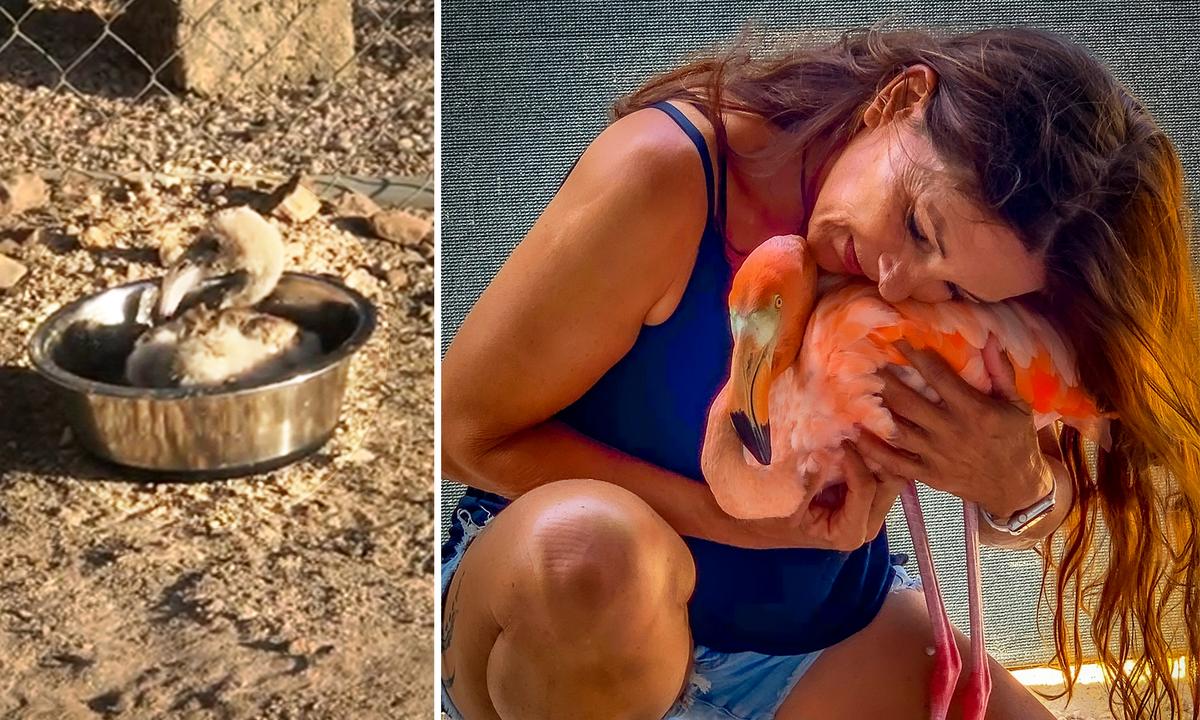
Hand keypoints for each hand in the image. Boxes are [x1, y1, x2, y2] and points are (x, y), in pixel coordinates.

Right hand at [719, 443, 904, 551]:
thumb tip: (829, 446)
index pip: (867, 488)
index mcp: (849, 532)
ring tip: (857, 424)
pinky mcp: (864, 492)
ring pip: (890, 470)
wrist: (757, 520)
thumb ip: (810, 479)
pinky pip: (878, 466)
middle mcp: (867, 522)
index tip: (837, 438)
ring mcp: (869, 507)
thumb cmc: (767, 514)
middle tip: (855, 425)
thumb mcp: (785, 499)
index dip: (855, 460)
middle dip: (876, 452)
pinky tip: (855, 430)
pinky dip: (869, 449)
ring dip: (875, 448)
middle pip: (891, 480)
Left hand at [853, 338, 1052, 518]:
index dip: (915, 355)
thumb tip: (989, 339)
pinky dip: (873, 450)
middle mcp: (951, 431)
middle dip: (885, 380)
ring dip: (875, 411)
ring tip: (856, 391)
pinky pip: (895, 462)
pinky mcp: (928, 474)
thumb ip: (1001, 372)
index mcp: (974, 410)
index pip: (938, 376)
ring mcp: (937, 455)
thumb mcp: (1018, 404)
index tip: (897, 340)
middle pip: (908, 402)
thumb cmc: (1017, 440)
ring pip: (897, 430)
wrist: (1017, 488)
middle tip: (866, 362)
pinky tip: (856, 434)